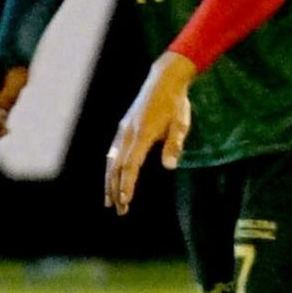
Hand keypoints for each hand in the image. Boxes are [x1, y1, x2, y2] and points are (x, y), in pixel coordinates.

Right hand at [105, 53, 195, 213]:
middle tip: (119, 211)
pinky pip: (113, 153)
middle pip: (117, 167)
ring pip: (111, 161)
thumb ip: (174, 145)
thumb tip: (169, 166)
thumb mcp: (181, 124)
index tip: (125, 201)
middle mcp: (128, 133)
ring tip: (110, 202)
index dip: (127, 184)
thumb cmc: (176, 104)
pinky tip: (110, 179)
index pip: (131, 165)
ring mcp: (123, 131)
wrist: (163, 81)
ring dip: (110, 182)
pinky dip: (110, 169)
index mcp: (142, 134)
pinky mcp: (123, 129)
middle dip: (116, 190)